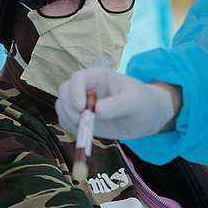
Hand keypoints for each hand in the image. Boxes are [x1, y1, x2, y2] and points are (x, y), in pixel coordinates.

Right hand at [57, 67, 177, 139]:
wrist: (146, 116)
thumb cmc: (142, 103)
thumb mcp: (134, 102)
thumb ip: (117, 105)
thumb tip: (96, 112)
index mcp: (98, 76)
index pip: (78, 78)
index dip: (75, 91)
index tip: (81, 108)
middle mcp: (87, 87)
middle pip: (65, 90)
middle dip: (68, 106)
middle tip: (81, 121)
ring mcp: (82, 103)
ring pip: (62, 105)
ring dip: (67, 116)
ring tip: (85, 127)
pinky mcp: (82, 118)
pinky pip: (66, 120)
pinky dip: (68, 126)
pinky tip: (82, 131)